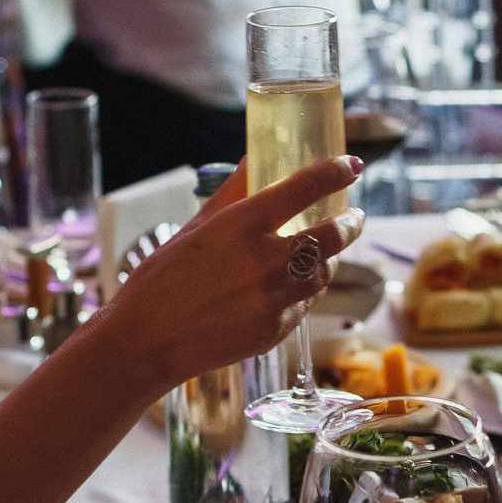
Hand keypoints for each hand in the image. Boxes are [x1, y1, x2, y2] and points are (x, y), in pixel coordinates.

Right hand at [110, 155, 367, 385]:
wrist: (147, 342)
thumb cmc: (161, 280)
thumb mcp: (194, 227)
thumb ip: (232, 193)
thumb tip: (254, 160)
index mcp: (243, 225)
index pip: (305, 187)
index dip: (336, 173)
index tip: (352, 166)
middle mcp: (267, 260)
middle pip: (333, 234)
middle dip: (351, 221)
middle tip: (354, 216)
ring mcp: (276, 298)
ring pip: (324, 272)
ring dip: (332, 258)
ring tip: (328, 251)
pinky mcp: (277, 329)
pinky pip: (305, 303)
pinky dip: (307, 289)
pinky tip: (297, 284)